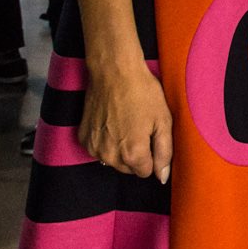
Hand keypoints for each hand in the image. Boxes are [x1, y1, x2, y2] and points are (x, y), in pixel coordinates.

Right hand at [77, 58, 172, 182]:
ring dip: (120, 149)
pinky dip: (105, 142)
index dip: (152, 156)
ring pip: (113, 161)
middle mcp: (110, 156)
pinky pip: (98, 149)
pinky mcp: (83, 137)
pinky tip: (111, 122)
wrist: (113, 71)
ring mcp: (93, 147)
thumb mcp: (164, 120)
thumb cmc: (142, 92)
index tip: (151, 137)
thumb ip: (164, 152)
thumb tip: (162, 177)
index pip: (145, 172)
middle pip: (128, 168)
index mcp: (132, 154)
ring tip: (126, 123)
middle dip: (136, 154)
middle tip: (140, 127)